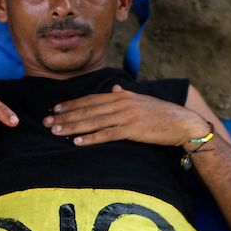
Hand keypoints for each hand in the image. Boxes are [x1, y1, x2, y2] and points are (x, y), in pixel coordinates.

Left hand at [45, 85, 208, 147]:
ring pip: (93, 121)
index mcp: (121, 96)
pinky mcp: (132, 130)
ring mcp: (126, 116)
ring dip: (73, 126)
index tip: (55, 109)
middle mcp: (121, 103)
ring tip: (56, 131)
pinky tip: (77, 142)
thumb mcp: (141, 100)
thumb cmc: (162, 114)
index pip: (91, 99)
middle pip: (87, 110)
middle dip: (66, 116)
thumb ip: (125, 95)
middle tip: (47, 121)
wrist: (182, 123)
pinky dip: (91, 137)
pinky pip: (107, 134)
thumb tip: (114, 88)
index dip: (72, 104)